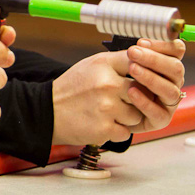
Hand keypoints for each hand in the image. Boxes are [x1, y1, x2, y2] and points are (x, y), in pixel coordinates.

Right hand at [51, 39, 185, 144]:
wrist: (47, 111)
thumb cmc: (72, 88)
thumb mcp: (92, 65)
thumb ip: (118, 62)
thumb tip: (147, 62)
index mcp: (104, 64)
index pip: (139, 63)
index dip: (144, 73)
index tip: (140, 80)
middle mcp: (107, 83)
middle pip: (142, 92)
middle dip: (136, 99)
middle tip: (122, 100)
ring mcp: (107, 107)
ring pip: (137, 115)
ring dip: (127, 117)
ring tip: (108, 113)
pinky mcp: (105, 128)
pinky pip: (126, 132)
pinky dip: (116, 131)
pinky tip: (102, 123)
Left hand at [124, 38, 185, 130]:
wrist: (107, 108)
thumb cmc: (117, 80)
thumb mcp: (124, 63)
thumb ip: (136, 54)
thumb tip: (140, 44)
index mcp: (167, 66)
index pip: (177, 51)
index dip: (163, 45)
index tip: (141, 42)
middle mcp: (172, 83)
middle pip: (176, 69)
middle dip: (154, 59)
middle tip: (133, 53)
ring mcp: (168, 102)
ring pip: (170, 90)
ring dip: (151, 78)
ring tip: (133, 69)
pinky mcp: (160, 120)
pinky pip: (158, 113)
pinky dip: (145, 101)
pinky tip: (131, 91)